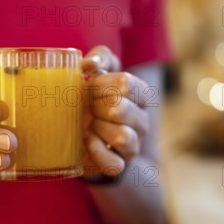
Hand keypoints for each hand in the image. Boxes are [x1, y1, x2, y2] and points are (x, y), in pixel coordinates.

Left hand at [81, 46, 149, 176]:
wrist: (82, 131)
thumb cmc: (92, 97)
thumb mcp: (97, 71)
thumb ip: (99, 58)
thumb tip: (89, 65)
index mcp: (141, 96)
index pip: (128, 84)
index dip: (102, 84)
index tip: (87, 86)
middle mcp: (142, 121)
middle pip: (122, 109)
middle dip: (96, 105)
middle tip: (85, 105)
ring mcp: (133, 145)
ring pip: (122, 136)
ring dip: (97, 127)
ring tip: (87, 123)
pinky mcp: (119, 165)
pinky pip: (113, 163)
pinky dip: (96, 151)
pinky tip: (86, 139)